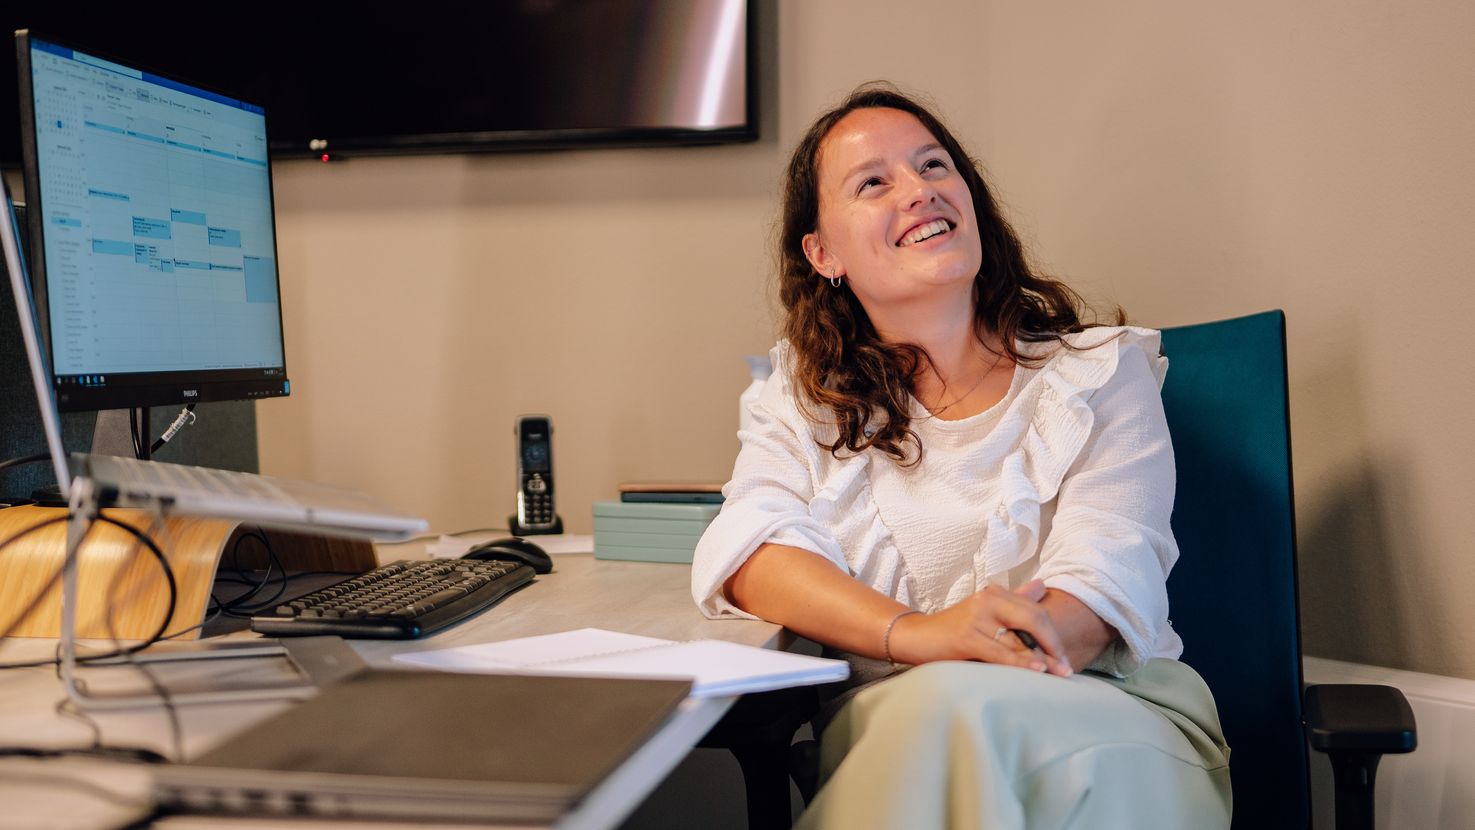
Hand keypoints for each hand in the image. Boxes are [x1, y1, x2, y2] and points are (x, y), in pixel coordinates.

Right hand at [888, 580, 1072, 676]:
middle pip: (1034, 619)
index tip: (1063, 655)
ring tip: (1058, 673)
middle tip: (1066, 667)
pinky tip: (1037, 669)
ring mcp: (976, 617)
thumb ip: (1014, 599)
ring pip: (1019, 638)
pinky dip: (1021, 662)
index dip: (1053, 633)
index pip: (1035, 610)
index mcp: (995, 593)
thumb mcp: (985, 612)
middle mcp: (987, 600)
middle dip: (1053, 644)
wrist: (916, 637)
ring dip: (1043, 658)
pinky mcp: (966, 637)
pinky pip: (1001, 652)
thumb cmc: (953, 629)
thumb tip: (1042, 585)